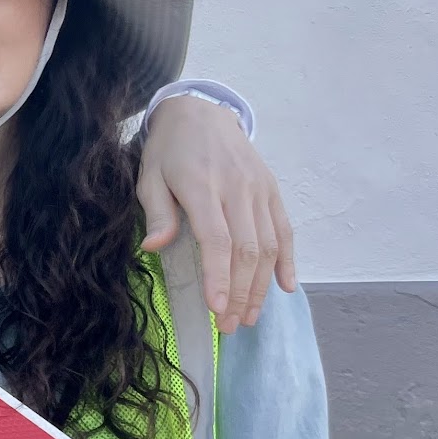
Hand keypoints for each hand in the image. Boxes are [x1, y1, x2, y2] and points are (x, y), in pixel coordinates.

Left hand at [137, 94, 296, 333]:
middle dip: (240, 292)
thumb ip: (156, 212)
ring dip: (261, 285)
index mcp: (203, 187)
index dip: (219, 277)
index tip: (216, 309)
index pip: (217, 241)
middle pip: (247, 250)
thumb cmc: (169, 151)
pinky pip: (284, 229)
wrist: (201, 112)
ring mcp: (259, 190)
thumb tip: (154, 247)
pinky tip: (285, 287)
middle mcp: (237, 190)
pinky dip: (287, 260)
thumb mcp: (149, 176)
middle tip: (229, 325)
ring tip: (249, 316)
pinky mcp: (272, 190)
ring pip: (269, 245)